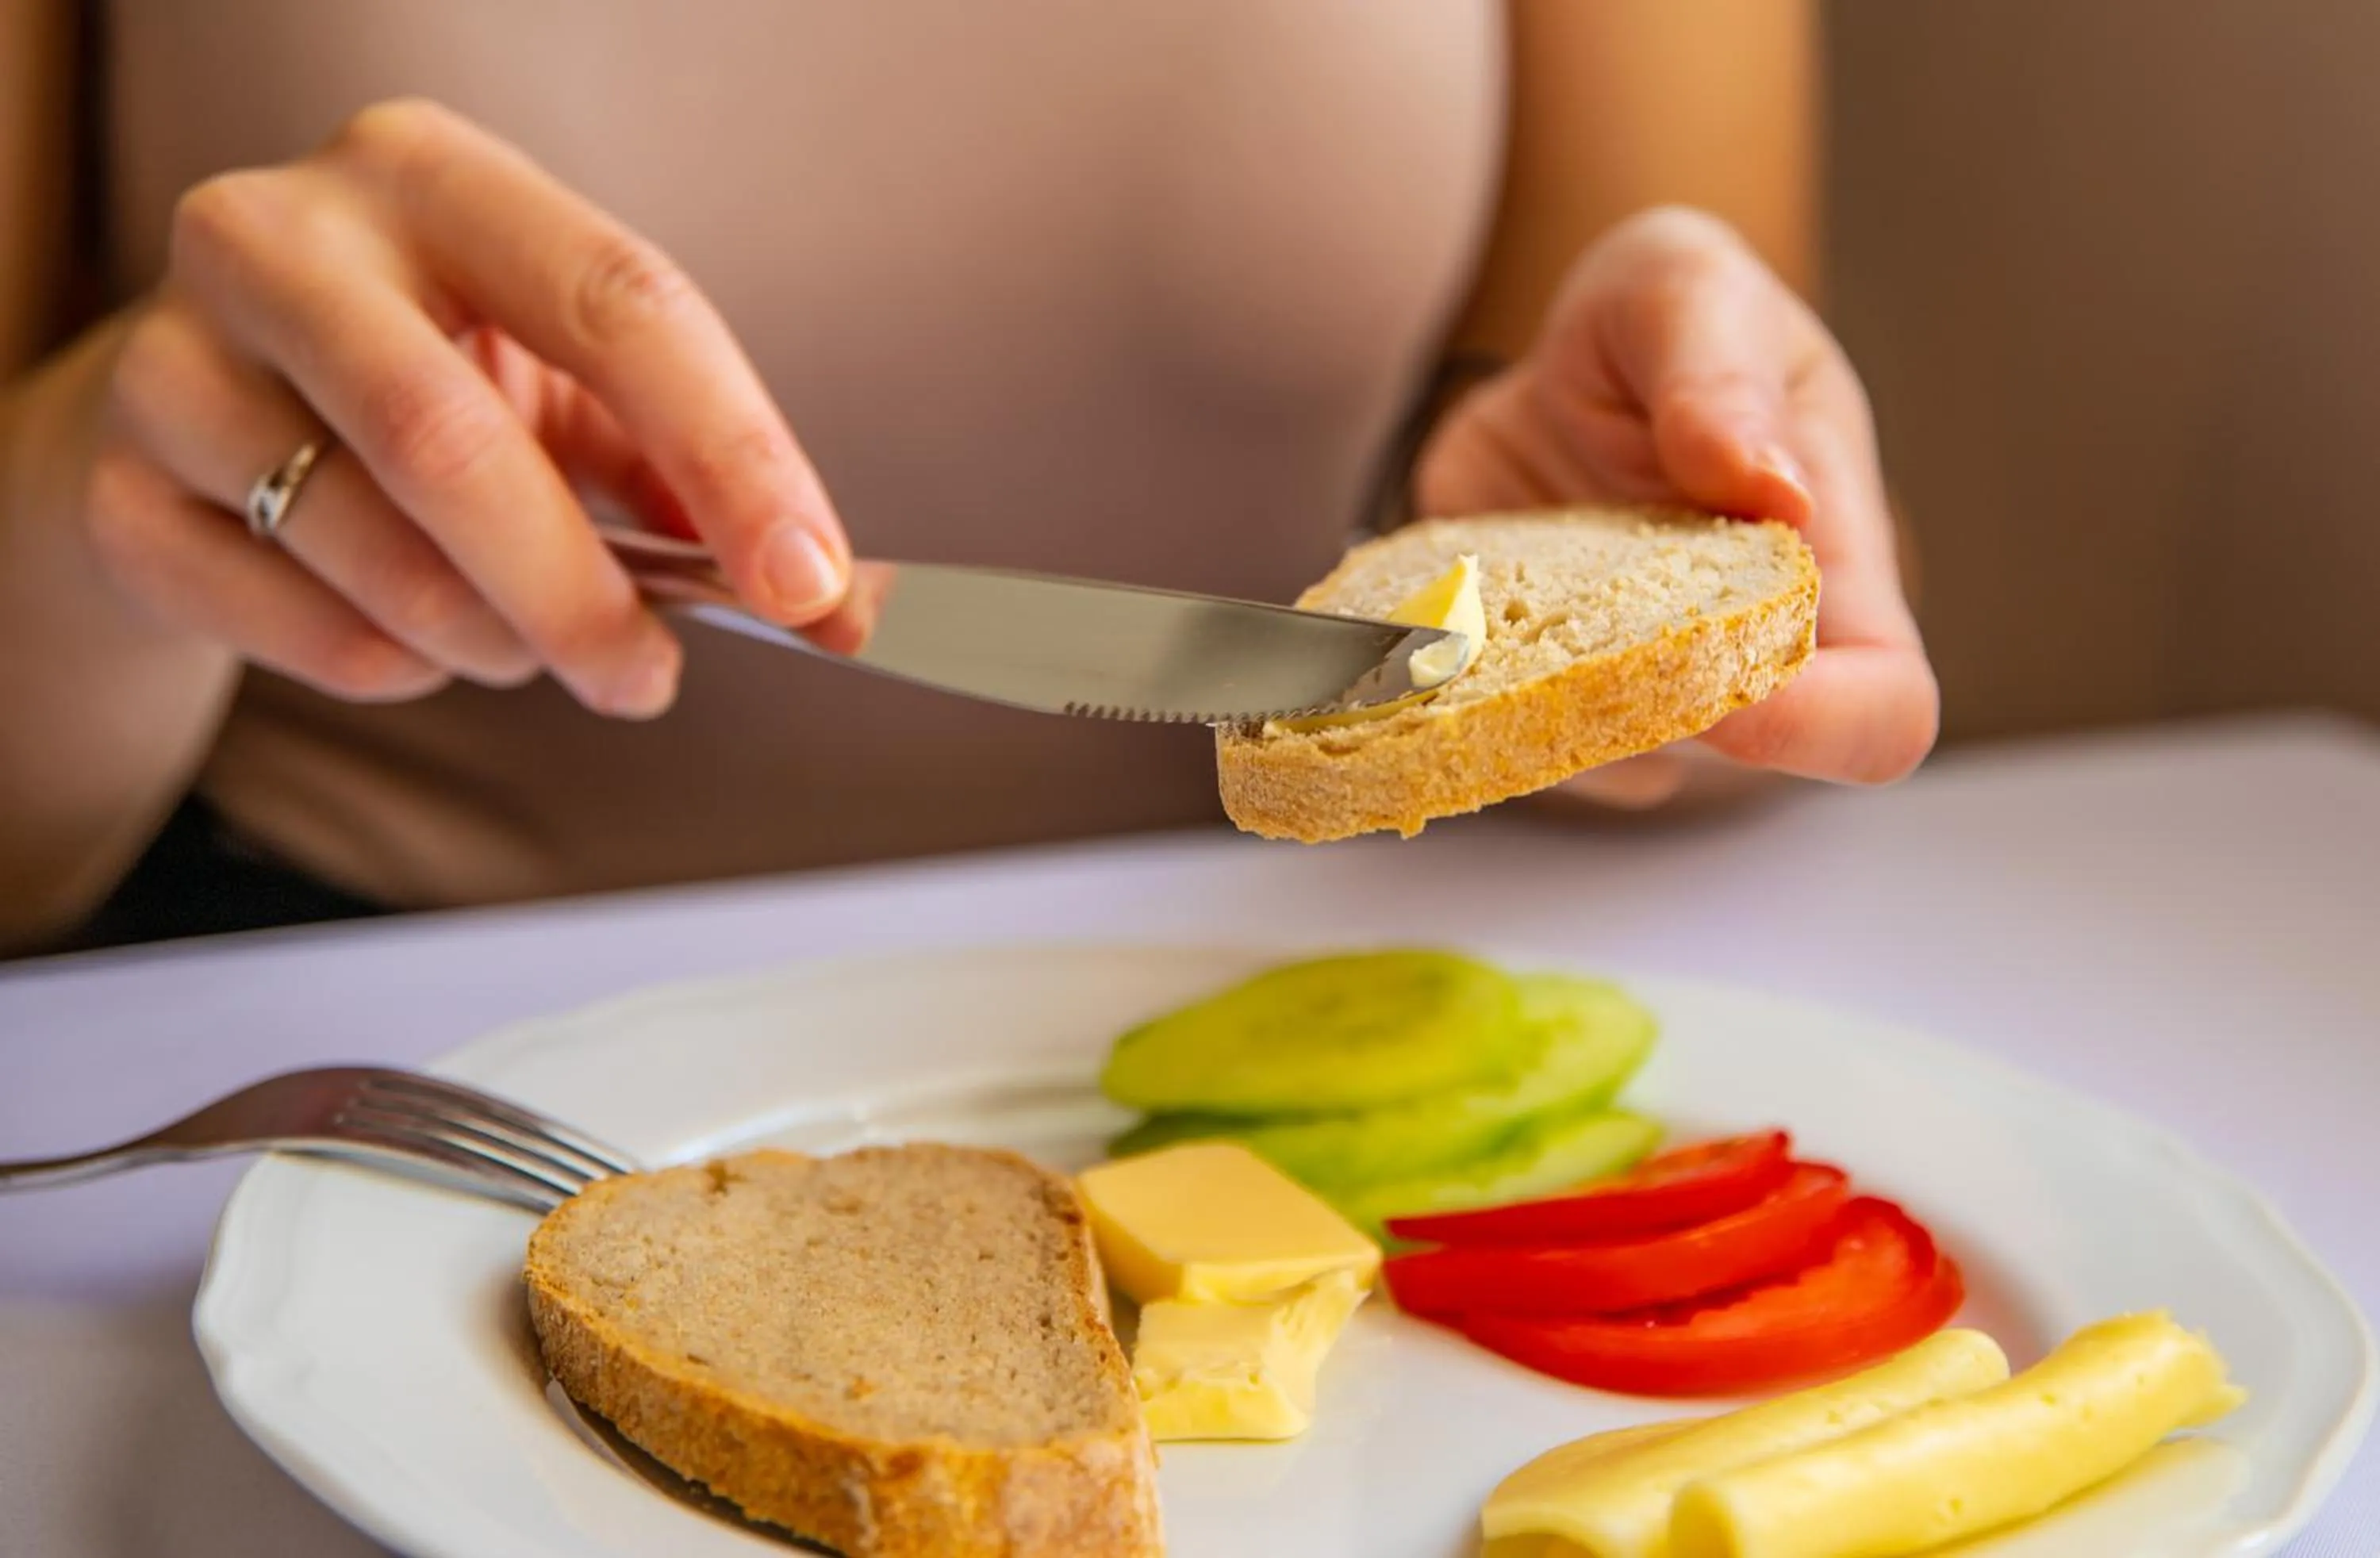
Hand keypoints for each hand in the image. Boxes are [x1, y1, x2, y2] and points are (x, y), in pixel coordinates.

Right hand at [79, 98, 849, 716]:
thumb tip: (834, 597)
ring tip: (534, 643)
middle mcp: (282, 239)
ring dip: (494, 639)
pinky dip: (401, 666)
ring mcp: (174, 363)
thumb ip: (689, 469)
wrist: (208, 404)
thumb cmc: (430, 373)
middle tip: (651, 678)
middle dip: (582, 592)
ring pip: (374, 555)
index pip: (619, 301)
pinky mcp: (121, 495)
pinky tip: (420, 636)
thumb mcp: (561, 380)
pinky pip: (304, 631)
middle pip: (454, 440)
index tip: (811, 582)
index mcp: (433, 176)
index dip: (732, 454)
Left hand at [1415, 207, 1937, 805]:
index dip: (1820, 727)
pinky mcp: (1527, 696)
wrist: (1553, 370)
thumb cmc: (1664, 329)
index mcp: (1833, 576)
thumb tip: (1771, 488)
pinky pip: (1481, 736)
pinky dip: (1444, 683)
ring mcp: (1629, 696)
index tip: (1727, 682)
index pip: (1880, 716)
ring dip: (1516, 690)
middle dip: (1623, 699)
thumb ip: (1720, 373)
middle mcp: (1740, 661)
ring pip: (1580, 761)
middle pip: (1712, 758)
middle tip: (1548, 592)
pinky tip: (1432, 601)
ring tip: (1480, 571)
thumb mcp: (1683, 287)